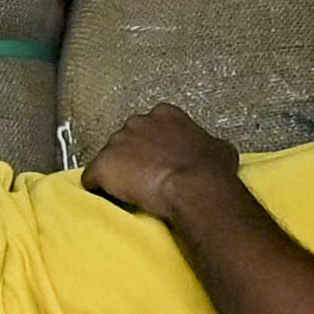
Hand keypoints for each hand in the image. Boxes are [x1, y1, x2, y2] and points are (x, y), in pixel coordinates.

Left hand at [83, 103, 242, 224]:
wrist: (194, 187)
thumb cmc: (211, 170)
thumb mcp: (221, 149)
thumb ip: (208, 143)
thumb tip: (211, 149)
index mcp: (165, 114)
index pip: (152, 126)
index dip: (155, 145)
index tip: (161, 159)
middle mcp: (138, 122)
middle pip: (128, 139)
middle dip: (134, 156)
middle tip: (146, 177)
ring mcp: (117, 142)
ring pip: (110, 158)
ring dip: (117, 173)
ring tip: (131, 192)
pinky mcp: (102, 165)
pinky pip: (92, 178)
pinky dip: (99, 188)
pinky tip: (111, 198)